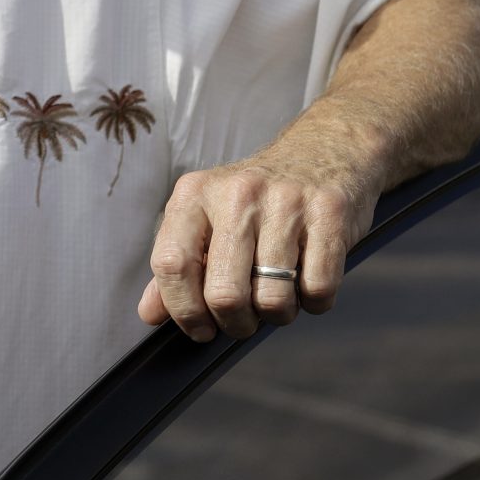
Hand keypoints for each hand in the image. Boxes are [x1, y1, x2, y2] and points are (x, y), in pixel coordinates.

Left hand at [137, 153, 376, 341]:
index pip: (171, 264)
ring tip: (279, 291)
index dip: (184, 310)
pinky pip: (318, 289)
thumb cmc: (257, 199)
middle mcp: (237, 193)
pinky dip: (314, 301)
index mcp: (194, 193)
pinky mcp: (329, 213)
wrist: (324, 151)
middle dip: (236, 323)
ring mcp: (286, 201)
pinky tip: (308, 279)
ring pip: (272, 299)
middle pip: (224, 294)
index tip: (200, 329)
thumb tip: (150, 314)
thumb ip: (178, 264)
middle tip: (245, 318)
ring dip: (277, 313)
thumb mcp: (207, 217)